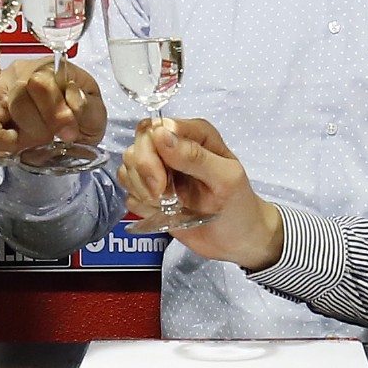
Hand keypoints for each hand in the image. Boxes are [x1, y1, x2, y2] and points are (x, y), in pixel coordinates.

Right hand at [0, 58, 106, 157]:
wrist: (70, 125)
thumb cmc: (78, 114)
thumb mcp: (94, 110)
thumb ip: (88, 107)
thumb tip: (73, 100)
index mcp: (49, 66)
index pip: (41, 83)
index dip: (55, 113)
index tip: (69, 133)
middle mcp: (19, 72)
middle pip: (20, 99)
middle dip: (41, 128)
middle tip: (52, 138)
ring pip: (2, 118)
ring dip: (25, 137)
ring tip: (38, 139)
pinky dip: (4, 145)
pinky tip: (20, 143)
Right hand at [118, 117, 283, 266]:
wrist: (238, 240)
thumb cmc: (239, 206)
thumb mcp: (225, 179)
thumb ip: (194, 156)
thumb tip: (160, 134)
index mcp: (195, 134)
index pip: (155, 128)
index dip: (152, 153)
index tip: (163, 182)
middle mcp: (174, 147)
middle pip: (137, 146)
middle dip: (145, 174)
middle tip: (163, 197)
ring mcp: (160, 169)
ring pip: (127, 168)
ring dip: (143, 191)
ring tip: (168, 205)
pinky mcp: (151, 192)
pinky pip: (129, 192)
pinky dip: (142, 206)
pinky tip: (162, 212)